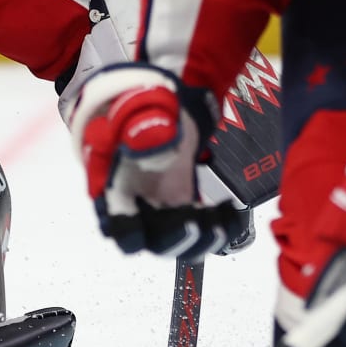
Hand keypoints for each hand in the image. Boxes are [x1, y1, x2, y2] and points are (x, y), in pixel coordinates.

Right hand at [70, 63, 244, 258]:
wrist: (160, 105)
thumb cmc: (141, 108)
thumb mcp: (138, 113)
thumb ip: (144, 130)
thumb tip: (157, 150)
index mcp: (113, 187)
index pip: (117, 226)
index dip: (132, 233)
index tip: (155, 225)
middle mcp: (135, 204)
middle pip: (151, 241)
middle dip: (175, 239)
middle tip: (195, 223)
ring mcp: (161, 206)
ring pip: (178, 241)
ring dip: (200, 239)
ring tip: (221, 221)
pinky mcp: (183, 202)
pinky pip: (199, 226)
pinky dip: (219, 226)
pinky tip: (232, 212)